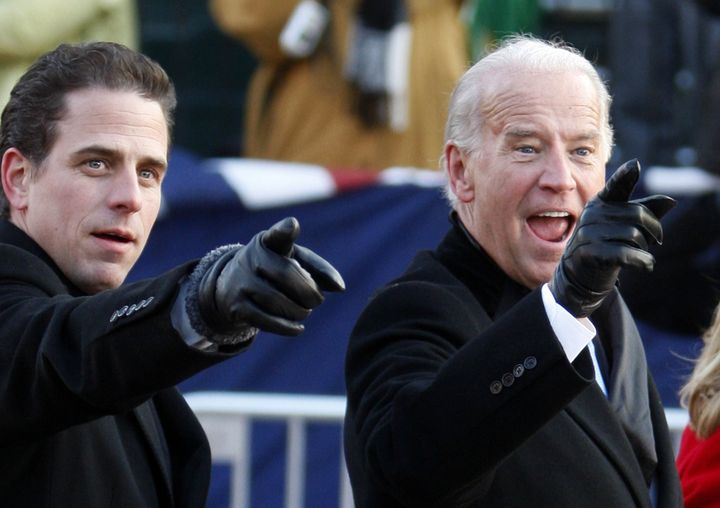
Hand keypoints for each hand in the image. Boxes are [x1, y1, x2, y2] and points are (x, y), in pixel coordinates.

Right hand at [198, 217, 344, 335]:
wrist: (232, 288)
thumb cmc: (273, 269)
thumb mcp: (293, 260)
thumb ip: (318, 268)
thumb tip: (339, 287)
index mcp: (267, 241)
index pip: (277, 234)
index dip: (285, 230)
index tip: (292, 225)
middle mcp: (250, 258)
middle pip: (286, 275)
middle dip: (309, 292)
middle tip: (317, 300)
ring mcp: (240, 283)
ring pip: (277, 301)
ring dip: (299, 311)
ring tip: (304, 311)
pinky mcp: (236, 308)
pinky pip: (266, 321)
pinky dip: (287, 327)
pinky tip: (298, 327)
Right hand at [550, 159, 675, 316]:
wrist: (578, 276)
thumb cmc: (605, 246)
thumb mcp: (622, 227)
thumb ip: (645, 212)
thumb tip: (671, 201)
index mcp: (600, 203)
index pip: (616, 186)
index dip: (625, 175)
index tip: (634, 166)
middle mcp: (593, 214)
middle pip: (638, 215)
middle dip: (653, 230)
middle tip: (654, 242)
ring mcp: (589, 233)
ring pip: (634, 235)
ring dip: (645, 248)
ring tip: (640, 255)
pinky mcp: (591, 252)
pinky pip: (627, 253)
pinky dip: (643, 261)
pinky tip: (647, 265)